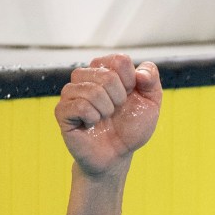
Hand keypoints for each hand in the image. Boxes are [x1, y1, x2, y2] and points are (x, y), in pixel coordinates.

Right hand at [54, 54, 160, 177]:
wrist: (118, 154)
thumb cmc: (131, 127)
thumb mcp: (151, 103)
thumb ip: (152, 81)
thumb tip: (141, 73)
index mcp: (105, 69)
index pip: (120, 60)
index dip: (131, 81)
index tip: (129, 95)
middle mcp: (85, 77)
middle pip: (106, 74)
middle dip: (120, 97)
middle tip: (116, 110)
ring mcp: (71, 94)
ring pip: (92, 90)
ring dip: (107, 109)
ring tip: (105, 117)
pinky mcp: (62, 111)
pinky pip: (79, 106)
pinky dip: (93, 117)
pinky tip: (92, 123)